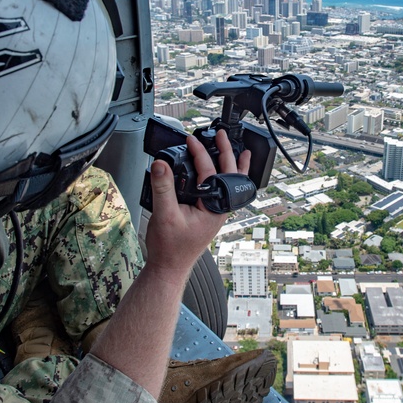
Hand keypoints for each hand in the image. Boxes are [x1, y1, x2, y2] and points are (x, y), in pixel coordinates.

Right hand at [145, 131, 250, 279]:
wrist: (169, 267)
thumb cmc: (170, 248)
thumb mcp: (164, 215)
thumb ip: (163, 188)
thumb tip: (161, 164)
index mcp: (214, 208)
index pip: (210, 172)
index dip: (200, 153)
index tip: (191, 139)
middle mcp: (219, 209)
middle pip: (228, 174)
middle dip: (227, 152)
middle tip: (222, 134)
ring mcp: (216, 212)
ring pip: (229, 184)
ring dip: (233, 165)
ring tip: (240, 151)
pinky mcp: (209, 214)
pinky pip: (221, 191)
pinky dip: (224, 178)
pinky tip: (221, 174)